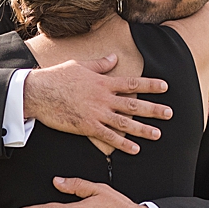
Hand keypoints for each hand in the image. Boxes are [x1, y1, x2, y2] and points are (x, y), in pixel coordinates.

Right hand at [24, 57, 171, 154]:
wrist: (38, 92)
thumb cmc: (57, 77)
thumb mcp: (80, 65)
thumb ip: (100, 64)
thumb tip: (114, 58)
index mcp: (103, 82)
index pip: (132, 84)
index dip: (150, 85)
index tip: (165, 87)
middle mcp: (103, 98)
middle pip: (133, 105)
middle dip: (153, 110)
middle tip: (169, 113)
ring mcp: (96, 113)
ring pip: (124, 123)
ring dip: (142, 129)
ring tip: (157, 134)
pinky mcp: (86, 127)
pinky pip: (108, 137)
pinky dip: (122, 144)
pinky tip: (134, 149)